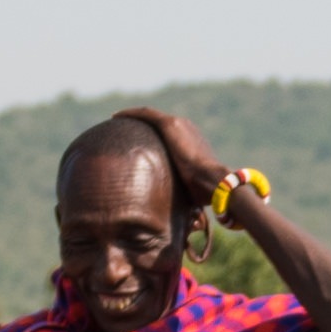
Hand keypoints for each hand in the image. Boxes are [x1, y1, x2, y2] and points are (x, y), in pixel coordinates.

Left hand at [121, 103, 230, 225]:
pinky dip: (131, 114)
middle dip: (143, 127)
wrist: (215, 182)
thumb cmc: (206, 194)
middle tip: (125, 133)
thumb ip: (180, 192)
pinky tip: (115, 116)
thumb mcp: (190, 191)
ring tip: (116, 121)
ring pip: (151, 117)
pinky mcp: (171, 124)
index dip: (156, 140)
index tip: (141, 146)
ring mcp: (179, 125)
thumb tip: (176, 217)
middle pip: (159, 125)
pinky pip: (146, 115)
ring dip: (134, 118)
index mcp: (194, 144)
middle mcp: (187, 130)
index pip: (170, 138)